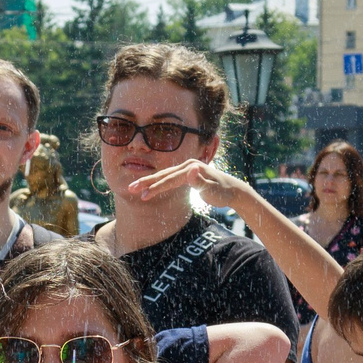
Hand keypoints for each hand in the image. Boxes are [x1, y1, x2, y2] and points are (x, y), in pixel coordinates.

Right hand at [129, 156, 261, 217]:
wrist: (233, 190)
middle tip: (130, 189)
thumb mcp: (213, 189)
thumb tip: (192, 169)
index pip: (170, 179)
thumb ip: (201, 181)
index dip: (156, 188)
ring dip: (149, 182)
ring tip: (135, 189)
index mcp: (191, 168)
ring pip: (164, 176)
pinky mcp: (186, 175)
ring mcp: (186, 169)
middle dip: (146, 182)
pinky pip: (168, 178)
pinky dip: (157, 182)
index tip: (143, 196)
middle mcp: (188, 166)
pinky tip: (149, 187)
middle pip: (163, 175)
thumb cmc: (223, 192)